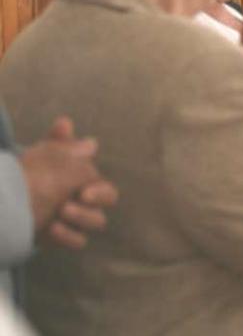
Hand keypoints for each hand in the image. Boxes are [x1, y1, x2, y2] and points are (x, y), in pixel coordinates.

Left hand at [18, 117, 117, 246]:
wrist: (3, 203)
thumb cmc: (29, 174)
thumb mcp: (46, 154)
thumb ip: (67, 145)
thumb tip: (73, 128)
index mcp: (79, 178)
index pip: (105, 188)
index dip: (101, 191)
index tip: (85, 191)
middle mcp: (78, 198)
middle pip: (106, 204)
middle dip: (94, 202)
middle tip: (78, 200)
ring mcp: (68, 220)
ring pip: (96, 222)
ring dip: (81, 217)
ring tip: (60, 213)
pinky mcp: (58, 237)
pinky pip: (77, 240)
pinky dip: (67, 236)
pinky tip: (51, 229)